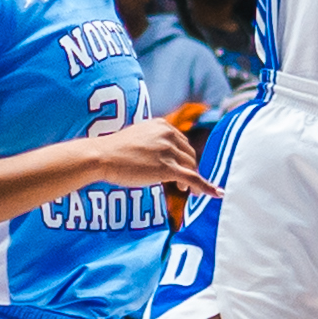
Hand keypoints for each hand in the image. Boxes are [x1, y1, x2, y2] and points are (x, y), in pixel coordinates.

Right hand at [89, 115, 222, 201]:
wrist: (101, 156)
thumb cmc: (114, 150)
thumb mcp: (138, 137)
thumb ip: (153, 141)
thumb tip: (162, 155)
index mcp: (162, 125)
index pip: (182, 142)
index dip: (183, 157)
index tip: (181, 167)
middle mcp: (168, 135)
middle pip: (189, 155)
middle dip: (188, 168)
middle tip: (182, 184)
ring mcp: (168, 151)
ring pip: (191, 167)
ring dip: (190, 180)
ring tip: (183, 190)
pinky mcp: (167, 168)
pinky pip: (193, 178)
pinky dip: (206, 186)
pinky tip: (216, 193)